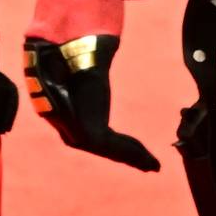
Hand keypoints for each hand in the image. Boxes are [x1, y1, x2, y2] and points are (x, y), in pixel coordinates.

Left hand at [22, 32, 159, 171]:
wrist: (69, 50)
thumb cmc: (72, 51)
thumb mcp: (81, 66)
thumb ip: (88, 72)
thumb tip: (97, 55)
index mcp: (62, 112)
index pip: (91, 134)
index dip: (114, 143)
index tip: (132, 148)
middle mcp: (66, 125)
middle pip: (102, 146)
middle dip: (126, 155)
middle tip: (147, 164)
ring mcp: (75, 131)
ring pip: (110, 150)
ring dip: (134, 157)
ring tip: (153, 165)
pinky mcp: (87, 132)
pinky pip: (114, 148)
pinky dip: (134, 154)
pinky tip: (150, 162)